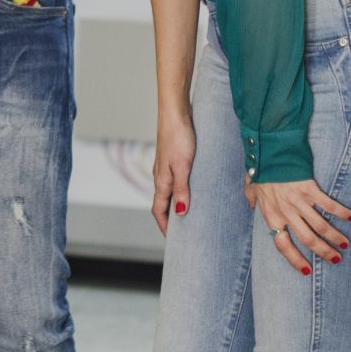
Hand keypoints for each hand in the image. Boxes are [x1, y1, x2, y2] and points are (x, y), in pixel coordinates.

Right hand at [151, 112, 194, 236]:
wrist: (175, 112)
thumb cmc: (178, 137)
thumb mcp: (183, 166)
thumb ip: (181, 190)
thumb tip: (181, 213)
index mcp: (161, 180)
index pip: (159, 210)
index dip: (165, 226)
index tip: (174, 240)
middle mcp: (161, 175)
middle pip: (162, 202)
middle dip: (170, 218)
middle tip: (183, 231)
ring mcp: (166, 166)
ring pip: (168, 191)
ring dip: (176, 203)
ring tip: (190, 213)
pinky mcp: (173, 157)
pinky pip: (175, 180)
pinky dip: (181, 190)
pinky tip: (192, 187)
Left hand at [246, 178, 350, 274]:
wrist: (268, 150)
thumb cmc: (260, 168)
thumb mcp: (251, 186)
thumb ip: (251, 197)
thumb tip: (250, 204)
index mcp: (271, 215)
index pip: (282, 245)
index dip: (294, 259)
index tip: (306, 270)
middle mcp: (286, 212)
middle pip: (308, 239)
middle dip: (324, 252)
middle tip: (336, 259)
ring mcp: (298, 202)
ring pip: (320, 227)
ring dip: (335, 237)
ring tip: (345, 244)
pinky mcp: (309, 189)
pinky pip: (327, 206)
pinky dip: (340, 212)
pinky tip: (350, 217)